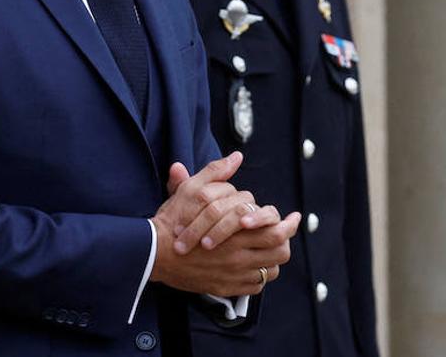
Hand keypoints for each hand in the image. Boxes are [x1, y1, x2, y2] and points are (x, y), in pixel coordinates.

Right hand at [150, 153, 301, 295]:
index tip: (293, 217)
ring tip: (269, 249)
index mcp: (235, 229)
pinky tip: (253, 265)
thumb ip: (215, 172)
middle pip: (279, 250)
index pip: (275, 228)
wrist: (153, 251)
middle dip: (286, 241)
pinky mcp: (226, 287)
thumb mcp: (192, 190)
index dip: (288, 223)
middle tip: (285, 233)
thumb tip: (236, 158)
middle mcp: (238, 253)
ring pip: (270, 269)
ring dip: (273, 258)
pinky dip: (259, 276)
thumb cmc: (172, 219)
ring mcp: (233, 273)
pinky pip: (255, 286)